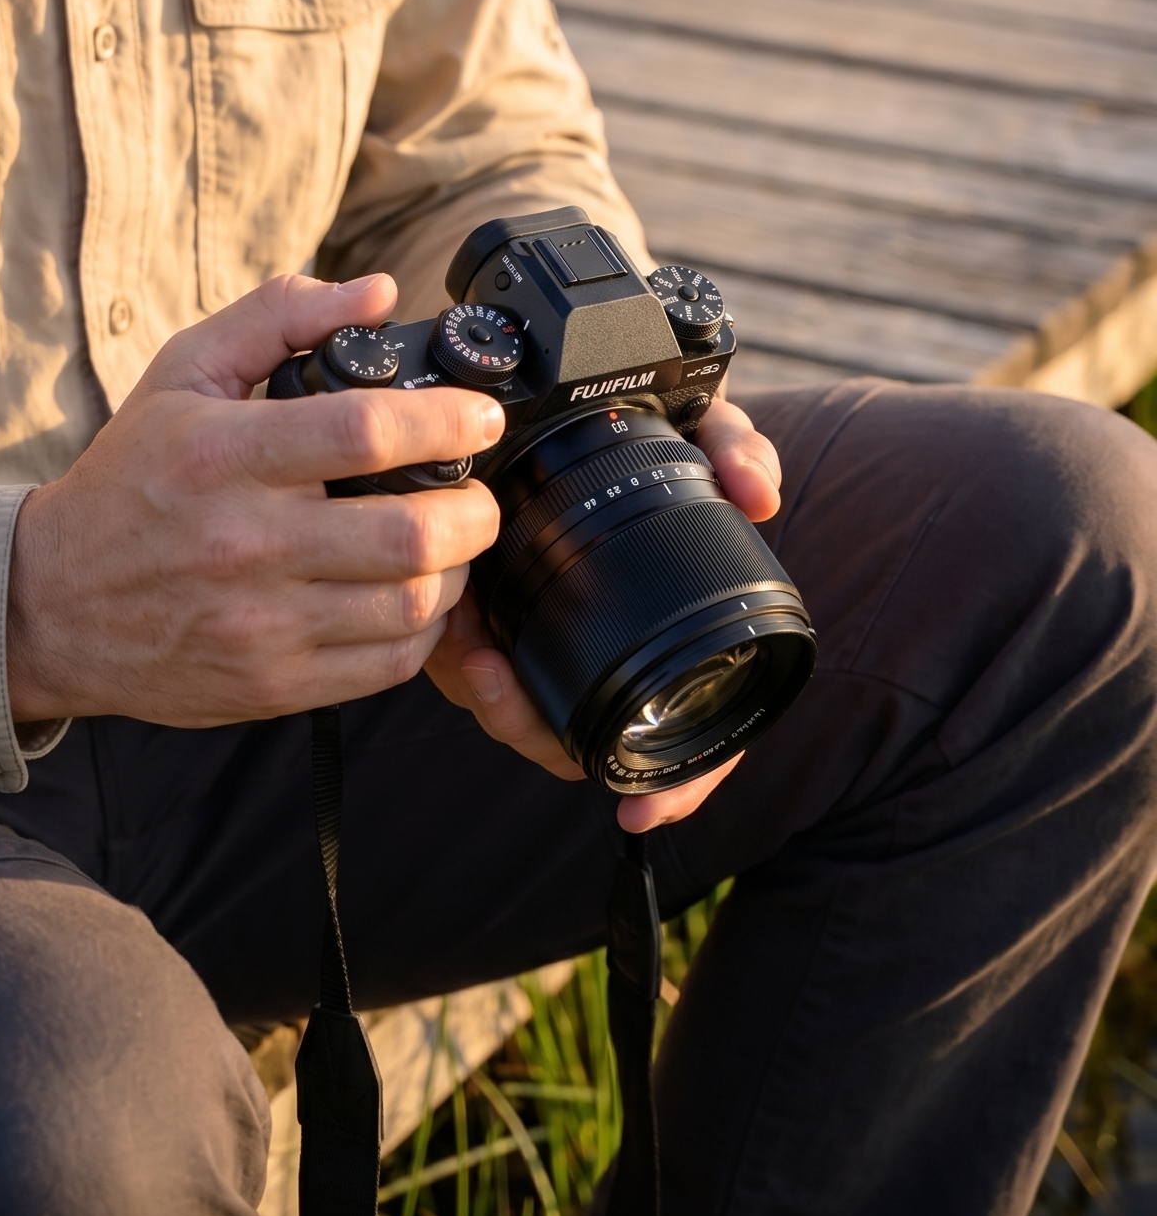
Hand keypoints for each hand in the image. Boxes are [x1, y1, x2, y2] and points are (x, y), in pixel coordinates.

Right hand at [6, 272, 506, 725]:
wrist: (51, 602)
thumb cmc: (129, 478)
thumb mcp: (183, 372)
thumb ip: (278, 317)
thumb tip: (375, 292)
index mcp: (224, 453)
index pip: (364, 432)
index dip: (445, 421)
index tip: (479, 417)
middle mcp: (244, 542)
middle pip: (408, 534)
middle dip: (474, 509)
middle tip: (478, 491)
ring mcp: (259, 623)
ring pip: (409, 605)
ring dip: (455, 570)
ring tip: (449, 542)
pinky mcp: (270, 684)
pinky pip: (385, 666)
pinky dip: (421, 629)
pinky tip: (410, 595)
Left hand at [425, 393, 783, 831]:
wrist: (586, 406)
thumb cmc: (653, 433)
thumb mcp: (699, 428)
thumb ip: (738, 450)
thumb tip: (761, 497)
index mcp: (668, 636)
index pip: (686, 744)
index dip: (676, 788)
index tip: (639, 810)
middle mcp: (609, 654)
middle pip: (581, 746)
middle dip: (540, 735)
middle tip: (504, 687)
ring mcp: (547, 644)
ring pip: (520, 717)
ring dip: (494, 703)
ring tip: (474, 652)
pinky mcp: (490, 626)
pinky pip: (471, 675)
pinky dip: (457, 664)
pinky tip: (453, 627)